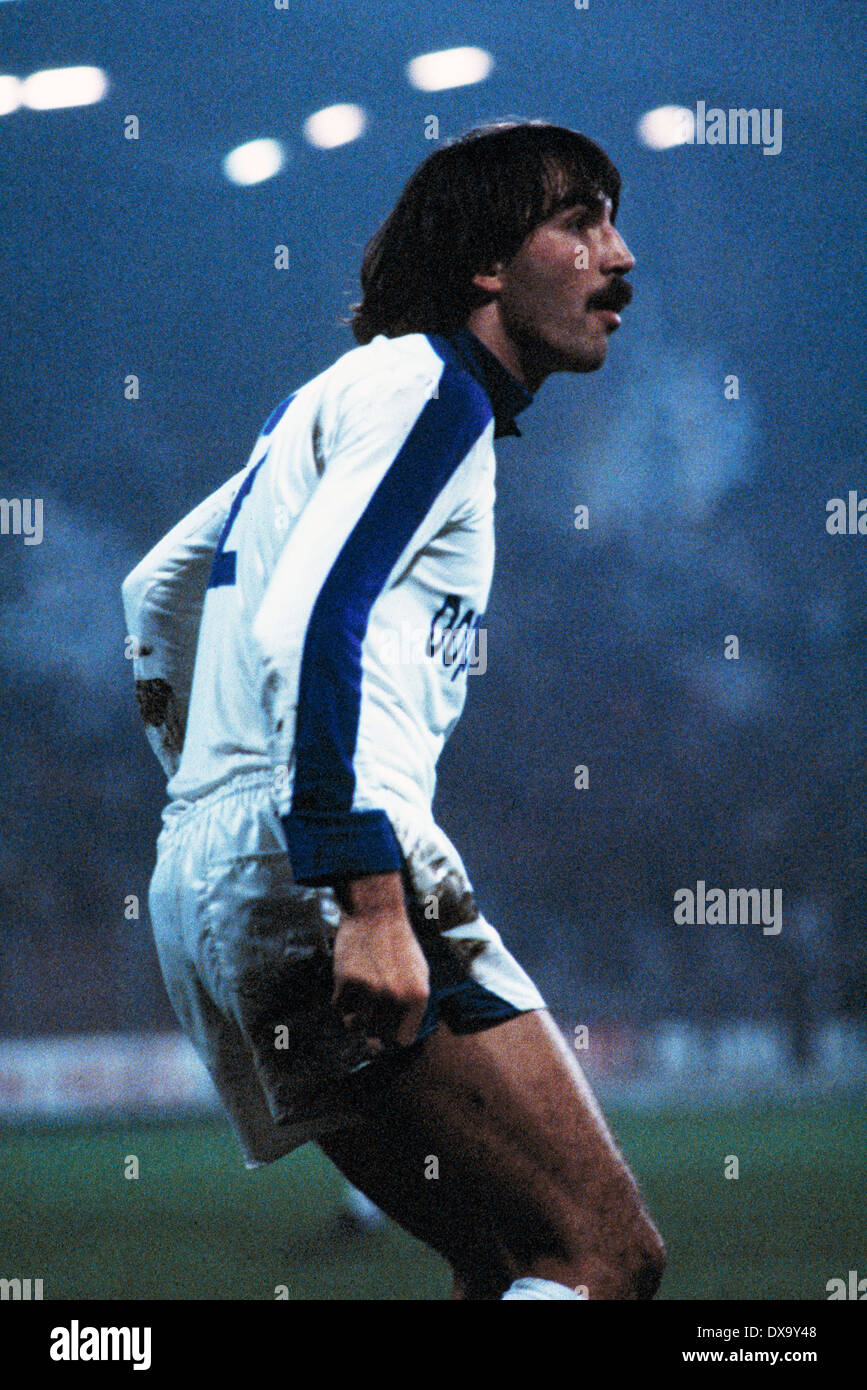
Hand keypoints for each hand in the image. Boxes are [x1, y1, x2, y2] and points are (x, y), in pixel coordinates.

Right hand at [332, 874, 429, 1049]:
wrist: (376, 913)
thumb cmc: (399, 945)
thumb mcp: (419, 975)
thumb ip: (412, 1007)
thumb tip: (398, 1040)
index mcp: (418, 997)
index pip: (402, 1041)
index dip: (392, 1038)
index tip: (385, 1033)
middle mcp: (395, 997)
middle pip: (377, 1038)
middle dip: (371, 1030)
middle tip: (369, 1014)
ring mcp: (370, 990)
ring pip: (354, 1025)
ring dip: (353, 1014)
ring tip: (359, 994)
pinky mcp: (346, 981)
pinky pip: (338, 1007)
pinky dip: (340, 998)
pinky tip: (349, 980)